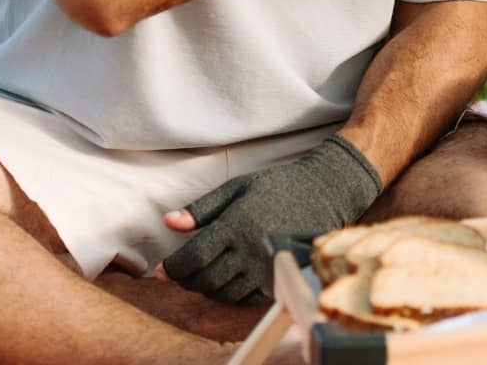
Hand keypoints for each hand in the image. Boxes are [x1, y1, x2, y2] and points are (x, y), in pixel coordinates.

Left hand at [161, 135, 381, 302]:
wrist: (323, 193)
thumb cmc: (277, 186)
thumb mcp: (236, 188)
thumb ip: (201, 209)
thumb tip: (168, 222)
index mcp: (235, 225)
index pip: (193, 258)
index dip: (173, 268)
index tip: (162, 269)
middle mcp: (249, 251)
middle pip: (205, 280)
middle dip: (186, 281)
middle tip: (179, 274)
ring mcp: (266, 268)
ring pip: (224, 293)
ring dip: (206, 289)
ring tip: (201, 276)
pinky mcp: (279, 277)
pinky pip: (246, 299)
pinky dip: (229, 295)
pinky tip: (226, 281)